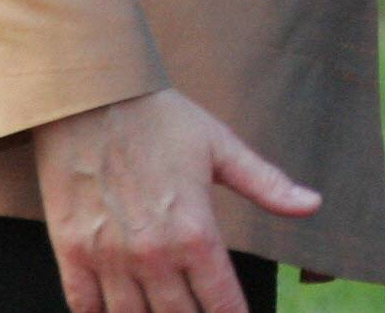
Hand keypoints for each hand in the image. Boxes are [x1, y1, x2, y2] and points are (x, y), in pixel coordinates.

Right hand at [31, 87, 320, 312]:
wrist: (91, 94)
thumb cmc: (160, 117)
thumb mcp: (221, 146)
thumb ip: (266, 184)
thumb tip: (313, 204)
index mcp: (196, 232)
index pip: (223, 302)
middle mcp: (154, 253)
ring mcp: (109, 256)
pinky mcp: (71, 250)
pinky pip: (85, 306)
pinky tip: (116, 310)